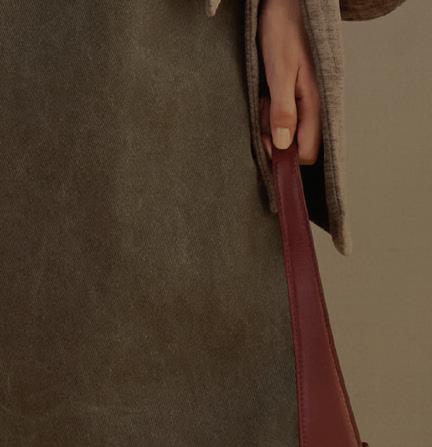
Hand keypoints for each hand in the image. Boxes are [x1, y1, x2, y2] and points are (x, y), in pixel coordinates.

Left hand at [258, 0, 321, 163]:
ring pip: (288, 130)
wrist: (286, 4)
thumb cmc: (284, 31)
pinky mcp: (296, 94)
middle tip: (261, 116)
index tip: (266, 146)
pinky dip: (270, 112)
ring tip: (263, 100)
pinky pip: (284, 115)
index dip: (286, 156)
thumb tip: (283, 145)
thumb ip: (283, 111)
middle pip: (296, 143)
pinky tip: (264, 97)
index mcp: (315, 103)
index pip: (307, 151)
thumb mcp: (280, 72)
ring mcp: (306, 100)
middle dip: (274, 138)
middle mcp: (314, 106)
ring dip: (270, 123)